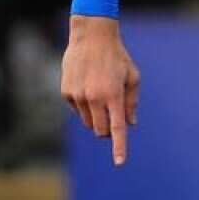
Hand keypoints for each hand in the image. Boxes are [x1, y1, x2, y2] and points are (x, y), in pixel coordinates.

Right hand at [61, 15, 140, 165]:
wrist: (91, 36)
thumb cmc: (117, 56)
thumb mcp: (132, 76)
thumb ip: (131, 102)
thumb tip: (130, 124)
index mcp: (113, 95)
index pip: (117, 128)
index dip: (119, 147)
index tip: (120, 162)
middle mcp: (94, 98)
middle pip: (100, 130)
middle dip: (108, 130)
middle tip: (114, 117)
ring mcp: (77, 96)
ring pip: (88, 122)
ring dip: (96, 117)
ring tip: (101, 94)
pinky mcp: (66, 92)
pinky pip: (76, 110)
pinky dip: (84, 106)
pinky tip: (88, 87)